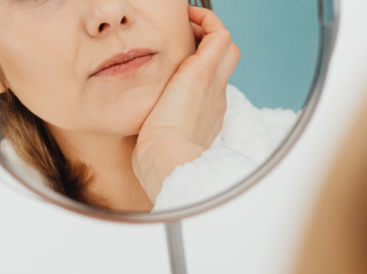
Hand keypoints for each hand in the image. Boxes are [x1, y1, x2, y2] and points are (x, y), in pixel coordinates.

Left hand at [133, 6, 239, 203]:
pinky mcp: (204, 72)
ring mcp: (214, 84)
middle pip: (226, 65)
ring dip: (209, 32)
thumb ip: (153, 140)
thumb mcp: (157, 149)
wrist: (170, 162)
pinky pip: (219, 34)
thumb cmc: (159, 163)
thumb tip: (138, 145)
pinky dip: (207, 20)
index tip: (177, 67)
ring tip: (186, 26)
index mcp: (204, 118)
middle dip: (208, 48)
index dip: (198, 73)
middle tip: (184, 41)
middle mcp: (214, 99)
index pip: (209, 89)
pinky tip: (187, 17)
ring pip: (228, 49)